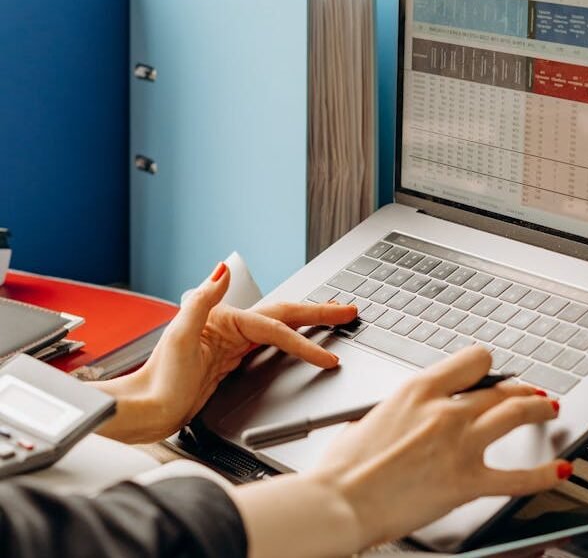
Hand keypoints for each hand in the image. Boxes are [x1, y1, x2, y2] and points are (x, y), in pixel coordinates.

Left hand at [95, 262, 356, 442]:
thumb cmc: (158, 380)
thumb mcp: (178, 335)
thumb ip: (202, 299)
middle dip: (319, 312)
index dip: (304, 341)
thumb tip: (221, 268)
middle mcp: (230, 327)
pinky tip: (302, 338)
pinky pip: (272, 346)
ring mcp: (233, 344)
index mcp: (223, 318)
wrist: (147, 410)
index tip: (328, 356)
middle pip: (284, 316)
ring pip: (281, 328)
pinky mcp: (233, 361)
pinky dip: (293, 340)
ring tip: (336, 316)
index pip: (274, 328)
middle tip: (350, 310)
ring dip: (309, 321)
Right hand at [232, 345, 569, 557]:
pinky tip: (558, 469)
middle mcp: (446, 409)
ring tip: (550, 409)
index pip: (473, 360)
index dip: (488, 365)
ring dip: (538, 409)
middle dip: (520, 389)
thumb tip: (409, 415)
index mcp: (419, 388)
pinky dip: (544, 474)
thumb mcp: (371, 418)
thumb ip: (402, 411)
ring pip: (515, 414)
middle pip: (499, 387)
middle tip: (530, 392)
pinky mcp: (467, 481)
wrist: (341, 500)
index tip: (492, 373)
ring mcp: (460, 444)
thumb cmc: (347, 465)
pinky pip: (518, 476)